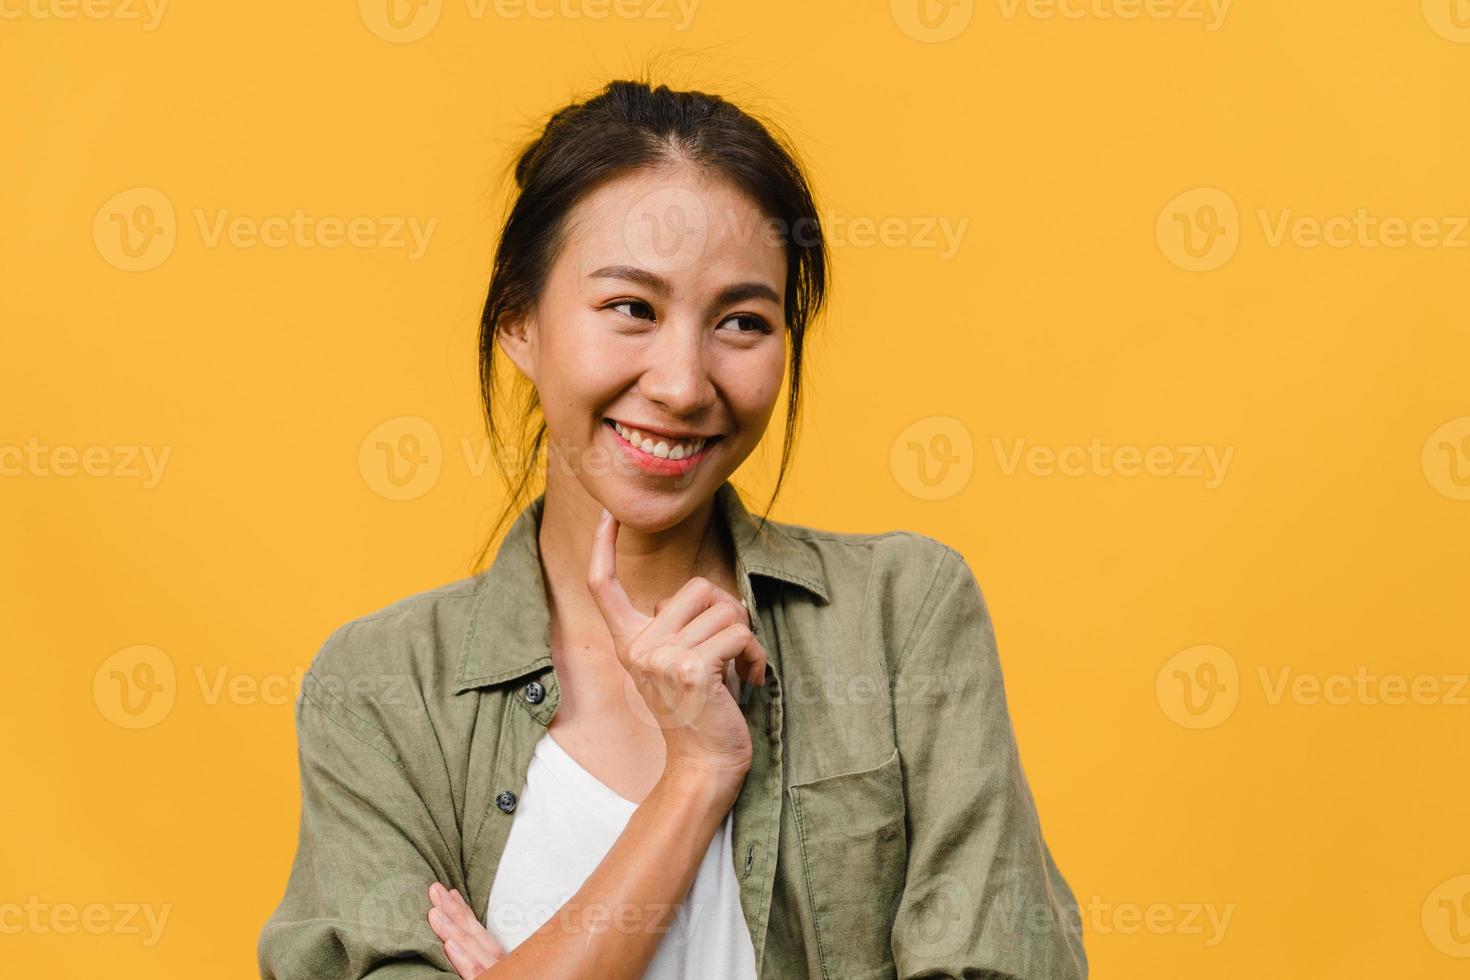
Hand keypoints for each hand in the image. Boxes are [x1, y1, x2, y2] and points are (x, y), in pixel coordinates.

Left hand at [427, 882, 504, 978]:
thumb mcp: (487, 967)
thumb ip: (476, 956)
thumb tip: (452, 939)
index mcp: (497, 963)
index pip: (480, 934)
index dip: (466, 912)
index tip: (451, 892)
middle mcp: (500, 967)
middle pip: (478, 936)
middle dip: (455, 911)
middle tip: (435, 890)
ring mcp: (497, 975)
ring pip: (476, 950)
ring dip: (454, 929)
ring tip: (434, 911)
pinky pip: (476, 972)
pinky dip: (464, 958)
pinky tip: (449, 944)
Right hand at [587, 506, 767, 783]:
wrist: (705, 765)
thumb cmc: (703, 711)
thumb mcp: (681, 660)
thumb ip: (681, 626)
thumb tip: (707, 594)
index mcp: (630, 643)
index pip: (604, 586)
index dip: (602, 547)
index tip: (606, 514)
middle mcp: (638, 647)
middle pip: (694, 588)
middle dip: (726, 610)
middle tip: (731, 647)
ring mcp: (661, 658)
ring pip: (723, 609)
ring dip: (745, 636)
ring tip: (740, 669)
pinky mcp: (690, 670)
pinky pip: (738, 633)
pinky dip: (755, 654)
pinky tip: (750, 678)